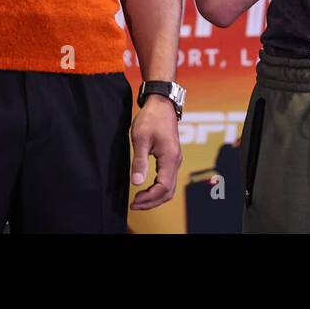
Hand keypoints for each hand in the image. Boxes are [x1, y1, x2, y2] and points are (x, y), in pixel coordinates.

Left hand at [129, 96, 181, 210]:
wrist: (161, 104)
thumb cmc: (151, 118)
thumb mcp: (140, 139)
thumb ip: (139, 161)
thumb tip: (136, 183)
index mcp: (170, 158)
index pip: (163, 188)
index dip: (149, 198)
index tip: (134, 201)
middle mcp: (175, 162)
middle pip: (168, 192)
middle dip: (151, 202)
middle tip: (134, 205)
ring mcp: (175, 160)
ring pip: (169, 187)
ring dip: (155, 197)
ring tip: (138, 200)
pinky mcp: (171, 158)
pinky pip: (167, 179)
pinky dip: (157, 188)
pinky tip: (145, 188)